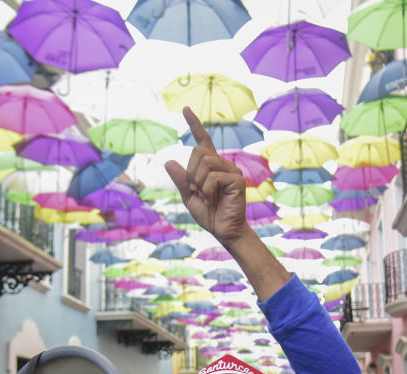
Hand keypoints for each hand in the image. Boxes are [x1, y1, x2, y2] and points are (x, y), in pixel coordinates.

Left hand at [165, 107, 248, 247]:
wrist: (224, 231)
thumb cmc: (209, 214)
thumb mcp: (188, 197)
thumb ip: (180, 180)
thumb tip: (168, 161)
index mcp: (211, 166)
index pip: (202, 141)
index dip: (194, 124)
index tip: (186, 109)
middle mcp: (223, 164)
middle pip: (198, 152)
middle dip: (191, 173)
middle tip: (197, 191)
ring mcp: (232, 170)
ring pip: (206, 162)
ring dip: (199, 182)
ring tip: (206, 196)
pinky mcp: (237, 180)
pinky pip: (214, 177)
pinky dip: (207, 191)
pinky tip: (213, 200)